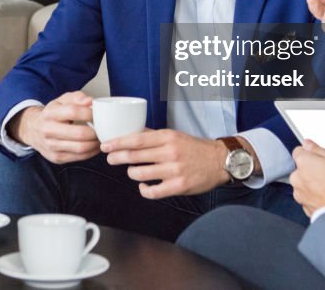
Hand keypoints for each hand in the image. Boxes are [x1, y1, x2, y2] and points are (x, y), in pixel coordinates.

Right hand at [10, 91, 98, 163]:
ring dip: (95, 144)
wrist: (33, 130)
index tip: (98, 114)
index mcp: (50, 113)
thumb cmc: (52, 114)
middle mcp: (48, 130)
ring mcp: (52, 146)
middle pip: (79, 134)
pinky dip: (91, 152)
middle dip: (96, 132)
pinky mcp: (57, 157)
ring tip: (100, 137)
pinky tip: (94, 146)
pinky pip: (79, 157)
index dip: (89, 113)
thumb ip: (78, 97)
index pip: (73, 112)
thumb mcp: (62, 100)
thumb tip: (90, 101)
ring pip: (81, 148)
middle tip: (103, 128)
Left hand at [101, 129, 230, 198]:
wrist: (219, 161)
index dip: (118, 143)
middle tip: (111, 158)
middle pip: (135, 156)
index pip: (136, 139)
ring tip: (132, 171)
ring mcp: (174, 170)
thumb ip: (153, 135)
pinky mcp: (178, 186)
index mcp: (167, 137)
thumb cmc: (194, 148)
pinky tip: (144, 185)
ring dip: (132, 173)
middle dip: (118, 157)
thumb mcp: (174, 135)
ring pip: (140, 174)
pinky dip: (144, 189)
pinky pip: (153, 192)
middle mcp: (170, 153)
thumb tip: (131, 132)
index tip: (106, 145)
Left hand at [290, 139, 324, 217]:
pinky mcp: (304, 208)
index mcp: (304, 163)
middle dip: (312, 170)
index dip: (311, 153)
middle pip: (301, 169)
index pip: (299, 151)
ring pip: (304, 184)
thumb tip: (309, 144)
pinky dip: (315, 197)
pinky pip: (308, 197)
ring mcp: (299, 194)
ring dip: (313, 184)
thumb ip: (319, 150)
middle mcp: (297, 178)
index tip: (320, 157)